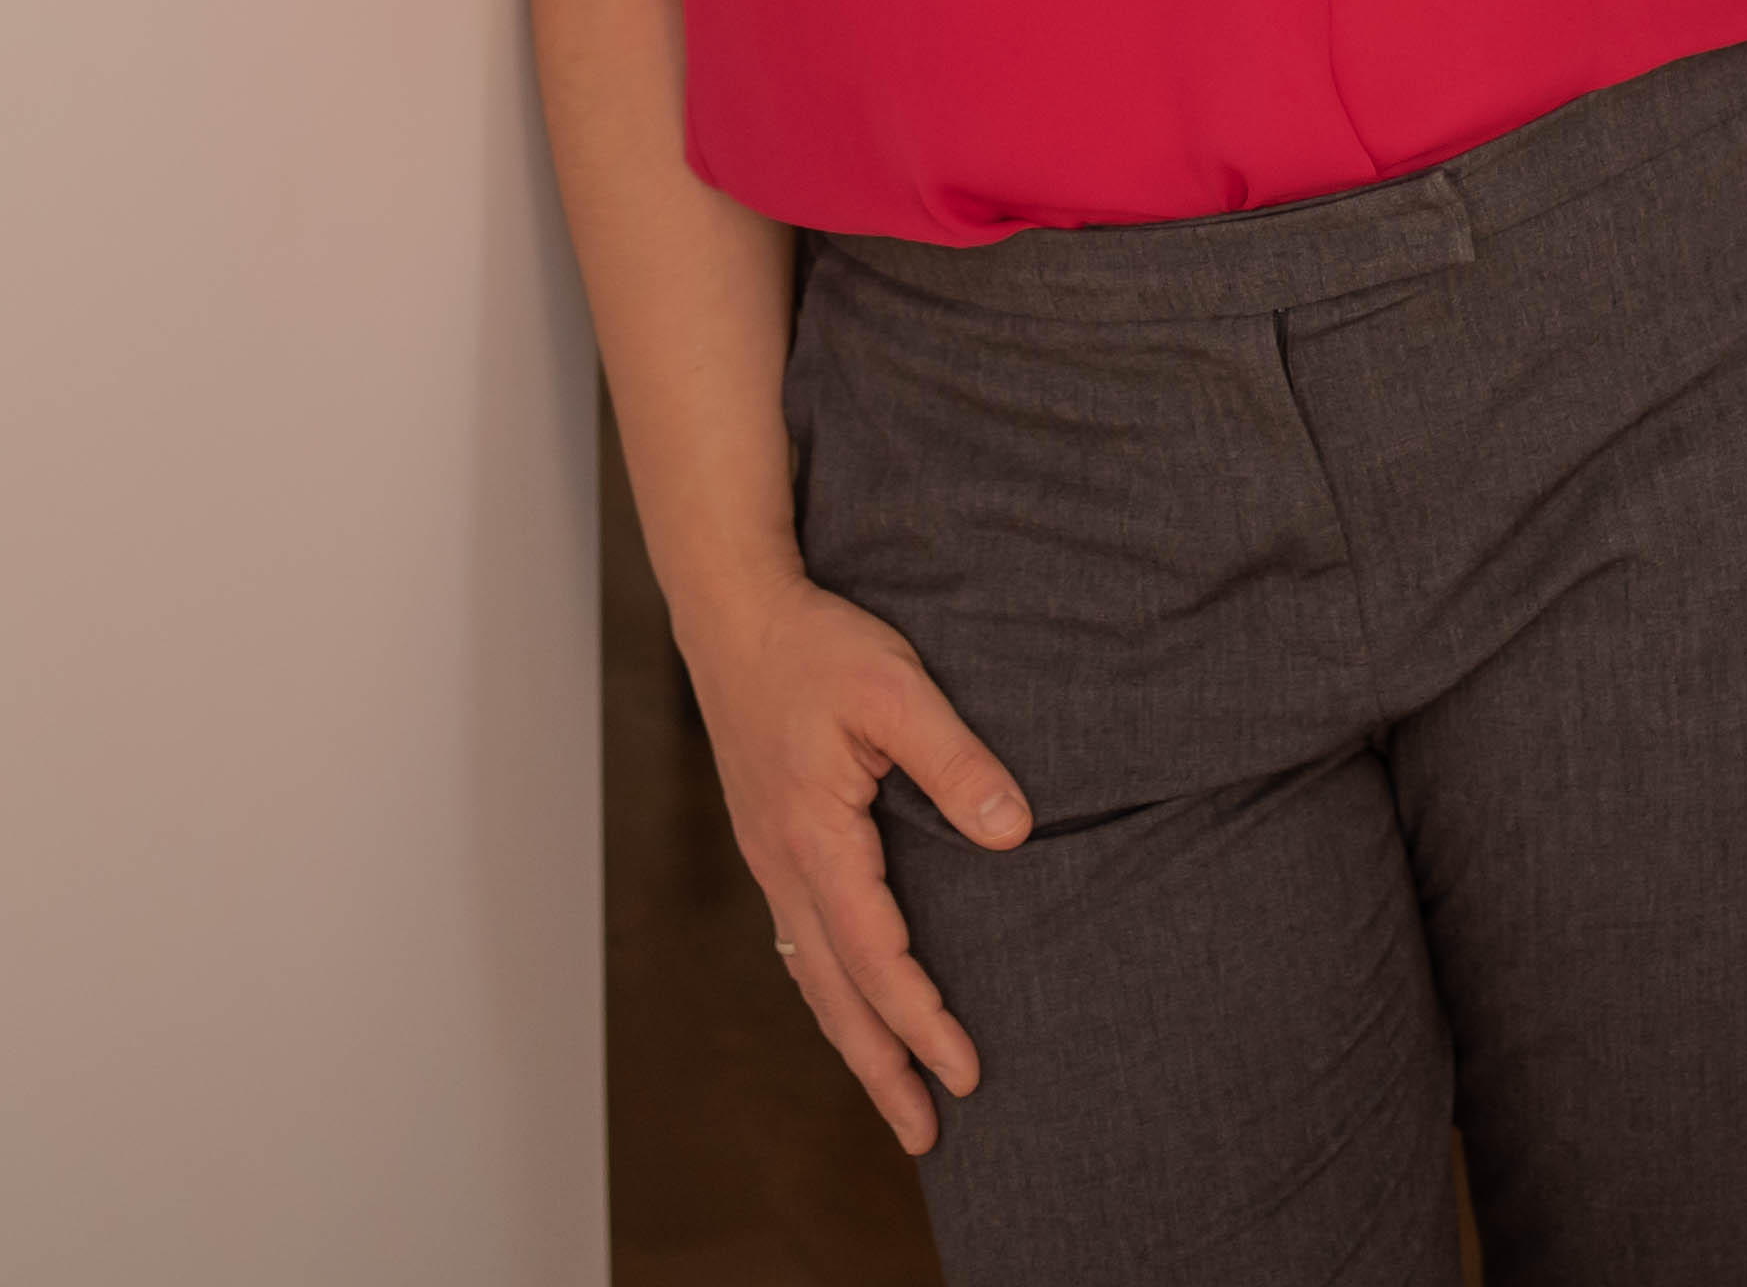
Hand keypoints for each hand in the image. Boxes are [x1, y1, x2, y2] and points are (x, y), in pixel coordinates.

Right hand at [675, 565, 1030, 1153]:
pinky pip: (801, 940)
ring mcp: (770, 857)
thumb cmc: (814, 644)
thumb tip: (1013, 830)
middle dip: (880, 1069)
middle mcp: (784, 864)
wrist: (733, 611)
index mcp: (815, 838)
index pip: (876, 957)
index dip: (921, 1021)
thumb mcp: (896, 690)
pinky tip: (851, 1002)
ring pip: (812, 974)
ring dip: (854, 1039)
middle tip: (924, 1134)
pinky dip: (831, 989)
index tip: (965, 1072)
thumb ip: (956, 761)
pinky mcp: (772, 842)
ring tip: (893, 1092)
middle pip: (834, 994)